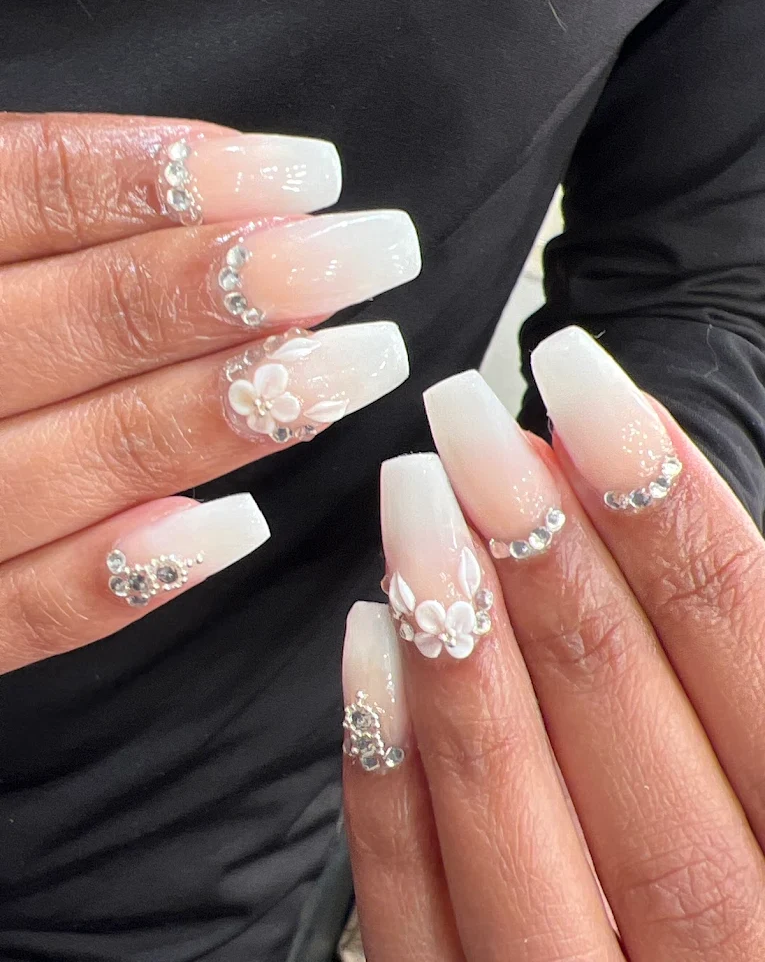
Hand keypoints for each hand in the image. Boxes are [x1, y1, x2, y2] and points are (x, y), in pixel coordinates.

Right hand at [0, 113, 417, 672]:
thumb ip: (37, 223)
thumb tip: (216, 193)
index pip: (30, 196)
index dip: (175, 180)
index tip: (306, 172)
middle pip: (85, 321)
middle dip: (247, 282)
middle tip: (375, 251)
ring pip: (86, 457)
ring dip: (233, 410)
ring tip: (357, 361)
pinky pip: (30, 612)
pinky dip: (131, 576)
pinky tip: (242, 527)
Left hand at [344, 328, 764, 961]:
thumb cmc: (743, 859)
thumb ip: (735, 669)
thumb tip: (638, 496)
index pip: (757, 672)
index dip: (676, 522)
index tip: (590, 393)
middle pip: (634, 750)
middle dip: (552, 567)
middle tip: (473, 427)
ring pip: (524, 834)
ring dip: (463, 652)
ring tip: (417, 500)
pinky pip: (416, 922)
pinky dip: (390, 784)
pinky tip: (368, 646)